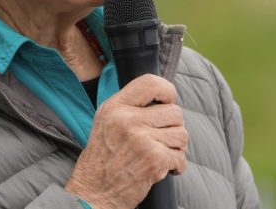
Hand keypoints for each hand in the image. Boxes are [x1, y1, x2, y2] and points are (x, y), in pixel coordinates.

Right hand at [65, 74, 187, 208]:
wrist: (94, 194)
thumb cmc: (102, 160)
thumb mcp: (106, 122)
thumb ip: (130, 107)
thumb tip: (164, 98)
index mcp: (115, 107)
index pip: (150, 82)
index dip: (167, 91)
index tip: (168, 102)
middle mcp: (127, 119)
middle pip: (174, 112)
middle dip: (174, 127)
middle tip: (161, 140)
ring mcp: (142, 139)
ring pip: (181, 134)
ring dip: (176, 147)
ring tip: (161, 154)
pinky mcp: (154, 159)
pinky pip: (180, 157)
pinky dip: (177, 166)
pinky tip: (163, 169)